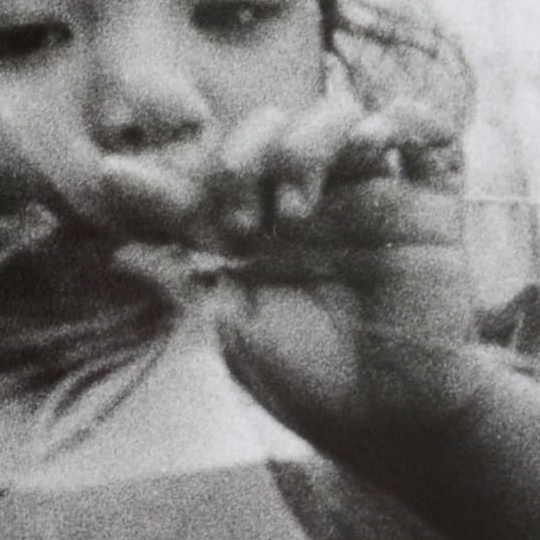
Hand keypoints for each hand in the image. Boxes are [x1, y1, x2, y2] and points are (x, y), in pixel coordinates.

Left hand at [100, 96, 486, 462]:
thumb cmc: (312, 384)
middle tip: (244, 225)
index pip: (204, 182)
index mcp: (257, 232)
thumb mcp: (236, 333)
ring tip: (297, 208)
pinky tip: (384, 135)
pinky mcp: (428, 209)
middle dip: (244, 156)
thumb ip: (186, 284)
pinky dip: (411, 118)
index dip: (163, 174)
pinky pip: (430, 139)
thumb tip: (118, 252)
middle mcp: (308, 204)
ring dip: (308, 143)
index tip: (109, 175)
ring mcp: (368, 199)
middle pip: (271, 129)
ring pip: (340, 117)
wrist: (394, 421)